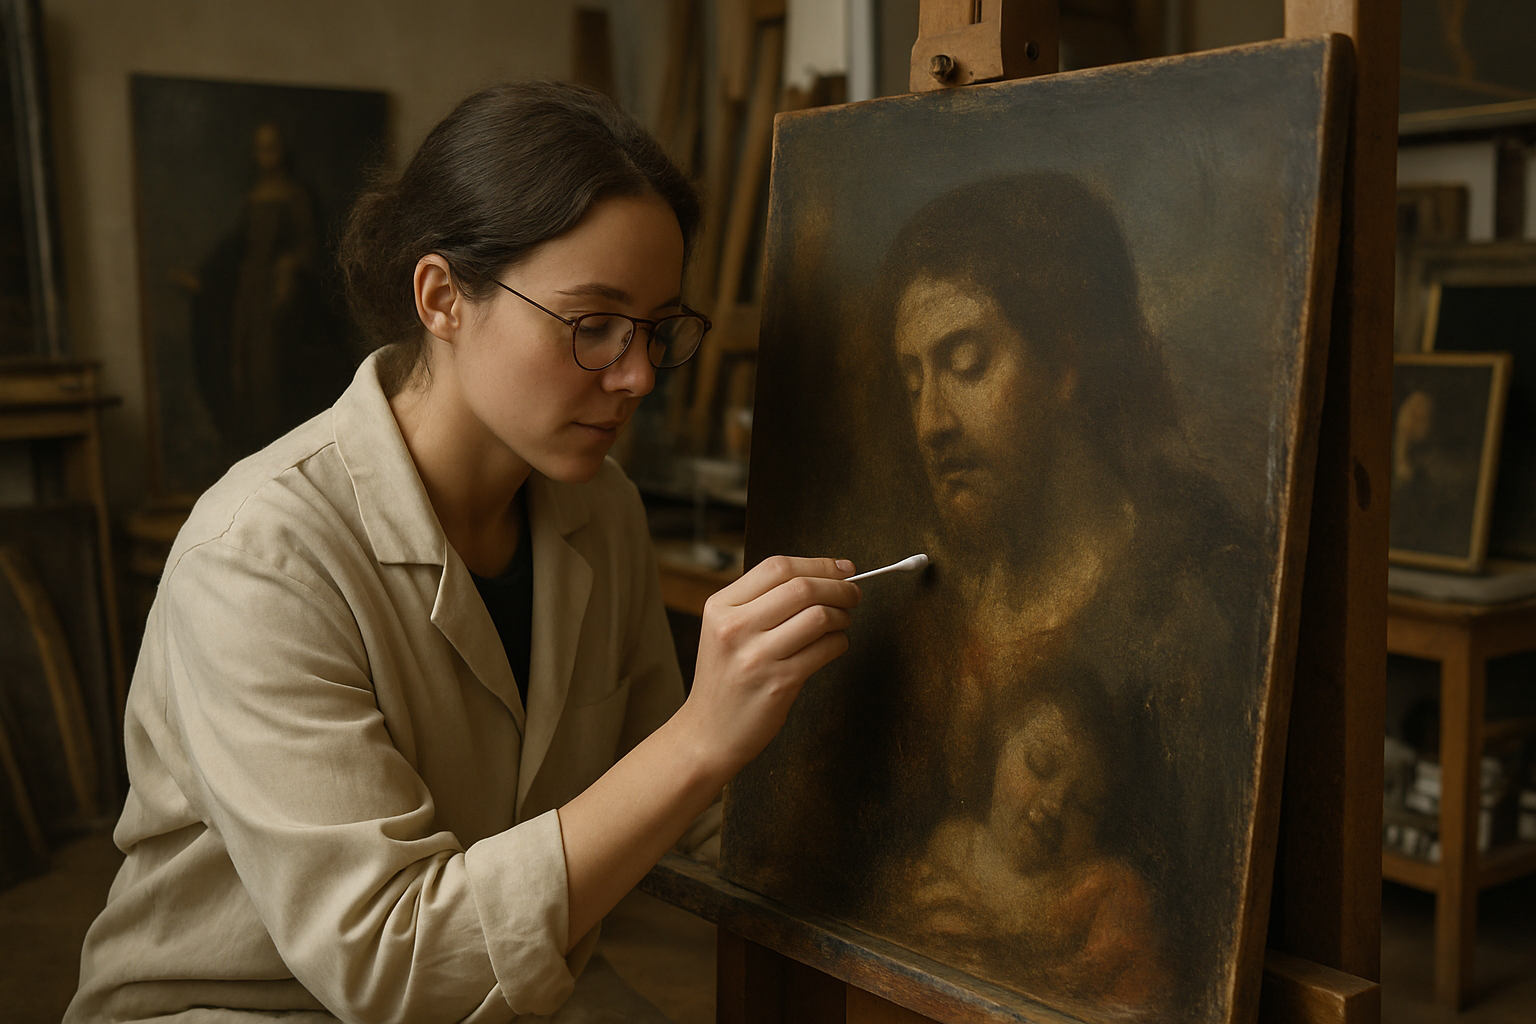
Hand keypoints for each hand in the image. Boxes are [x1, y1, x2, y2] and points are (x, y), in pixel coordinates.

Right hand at [681, 555, 860, 777]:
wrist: (707, 733)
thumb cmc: (724, 678)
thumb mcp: (724, 630)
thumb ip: (760, 602)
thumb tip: (820, 575)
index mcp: (720, 607)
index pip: (777, 567)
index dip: (817, 564)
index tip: (842, 567)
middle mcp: (735, 628)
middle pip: (802, 588)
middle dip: (839, 587)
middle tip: (853, 593)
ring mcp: (756, 657)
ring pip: (819, 617)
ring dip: (842, 616)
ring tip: (843, 622)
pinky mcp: (779, 684)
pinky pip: (825, 650)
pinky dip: (840, 643)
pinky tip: (835, 646)